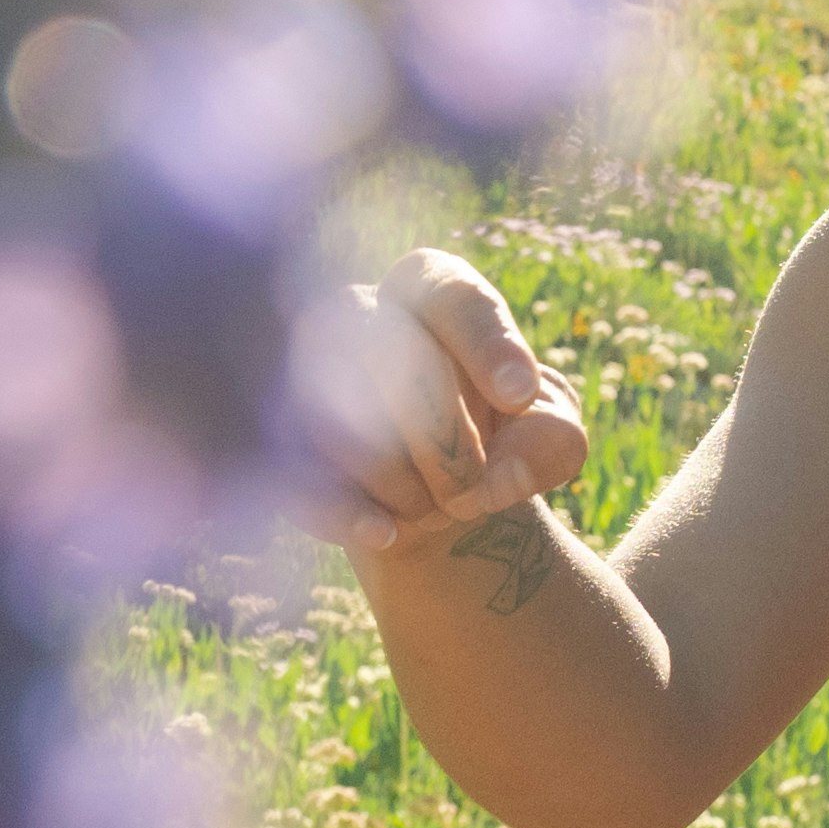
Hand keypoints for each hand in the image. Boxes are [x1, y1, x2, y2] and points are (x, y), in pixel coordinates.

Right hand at [317, 248, 584, 555]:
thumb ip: (552, 439)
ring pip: (338, 415)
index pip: (450, 294)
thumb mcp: (548, 437)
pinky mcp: (276, 440)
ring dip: (400, 479)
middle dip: (444, 435)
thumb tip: (506, 472)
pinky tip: (386, 535)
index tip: (519, 393)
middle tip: (474, 490)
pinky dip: (346, 511)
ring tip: (436, 511)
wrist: (435, 504)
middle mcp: (358, 315)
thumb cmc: (497, 446)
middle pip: (390, 352)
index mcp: (431, 292)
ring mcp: (303, 373)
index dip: (485, 340)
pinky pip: (294, 472)